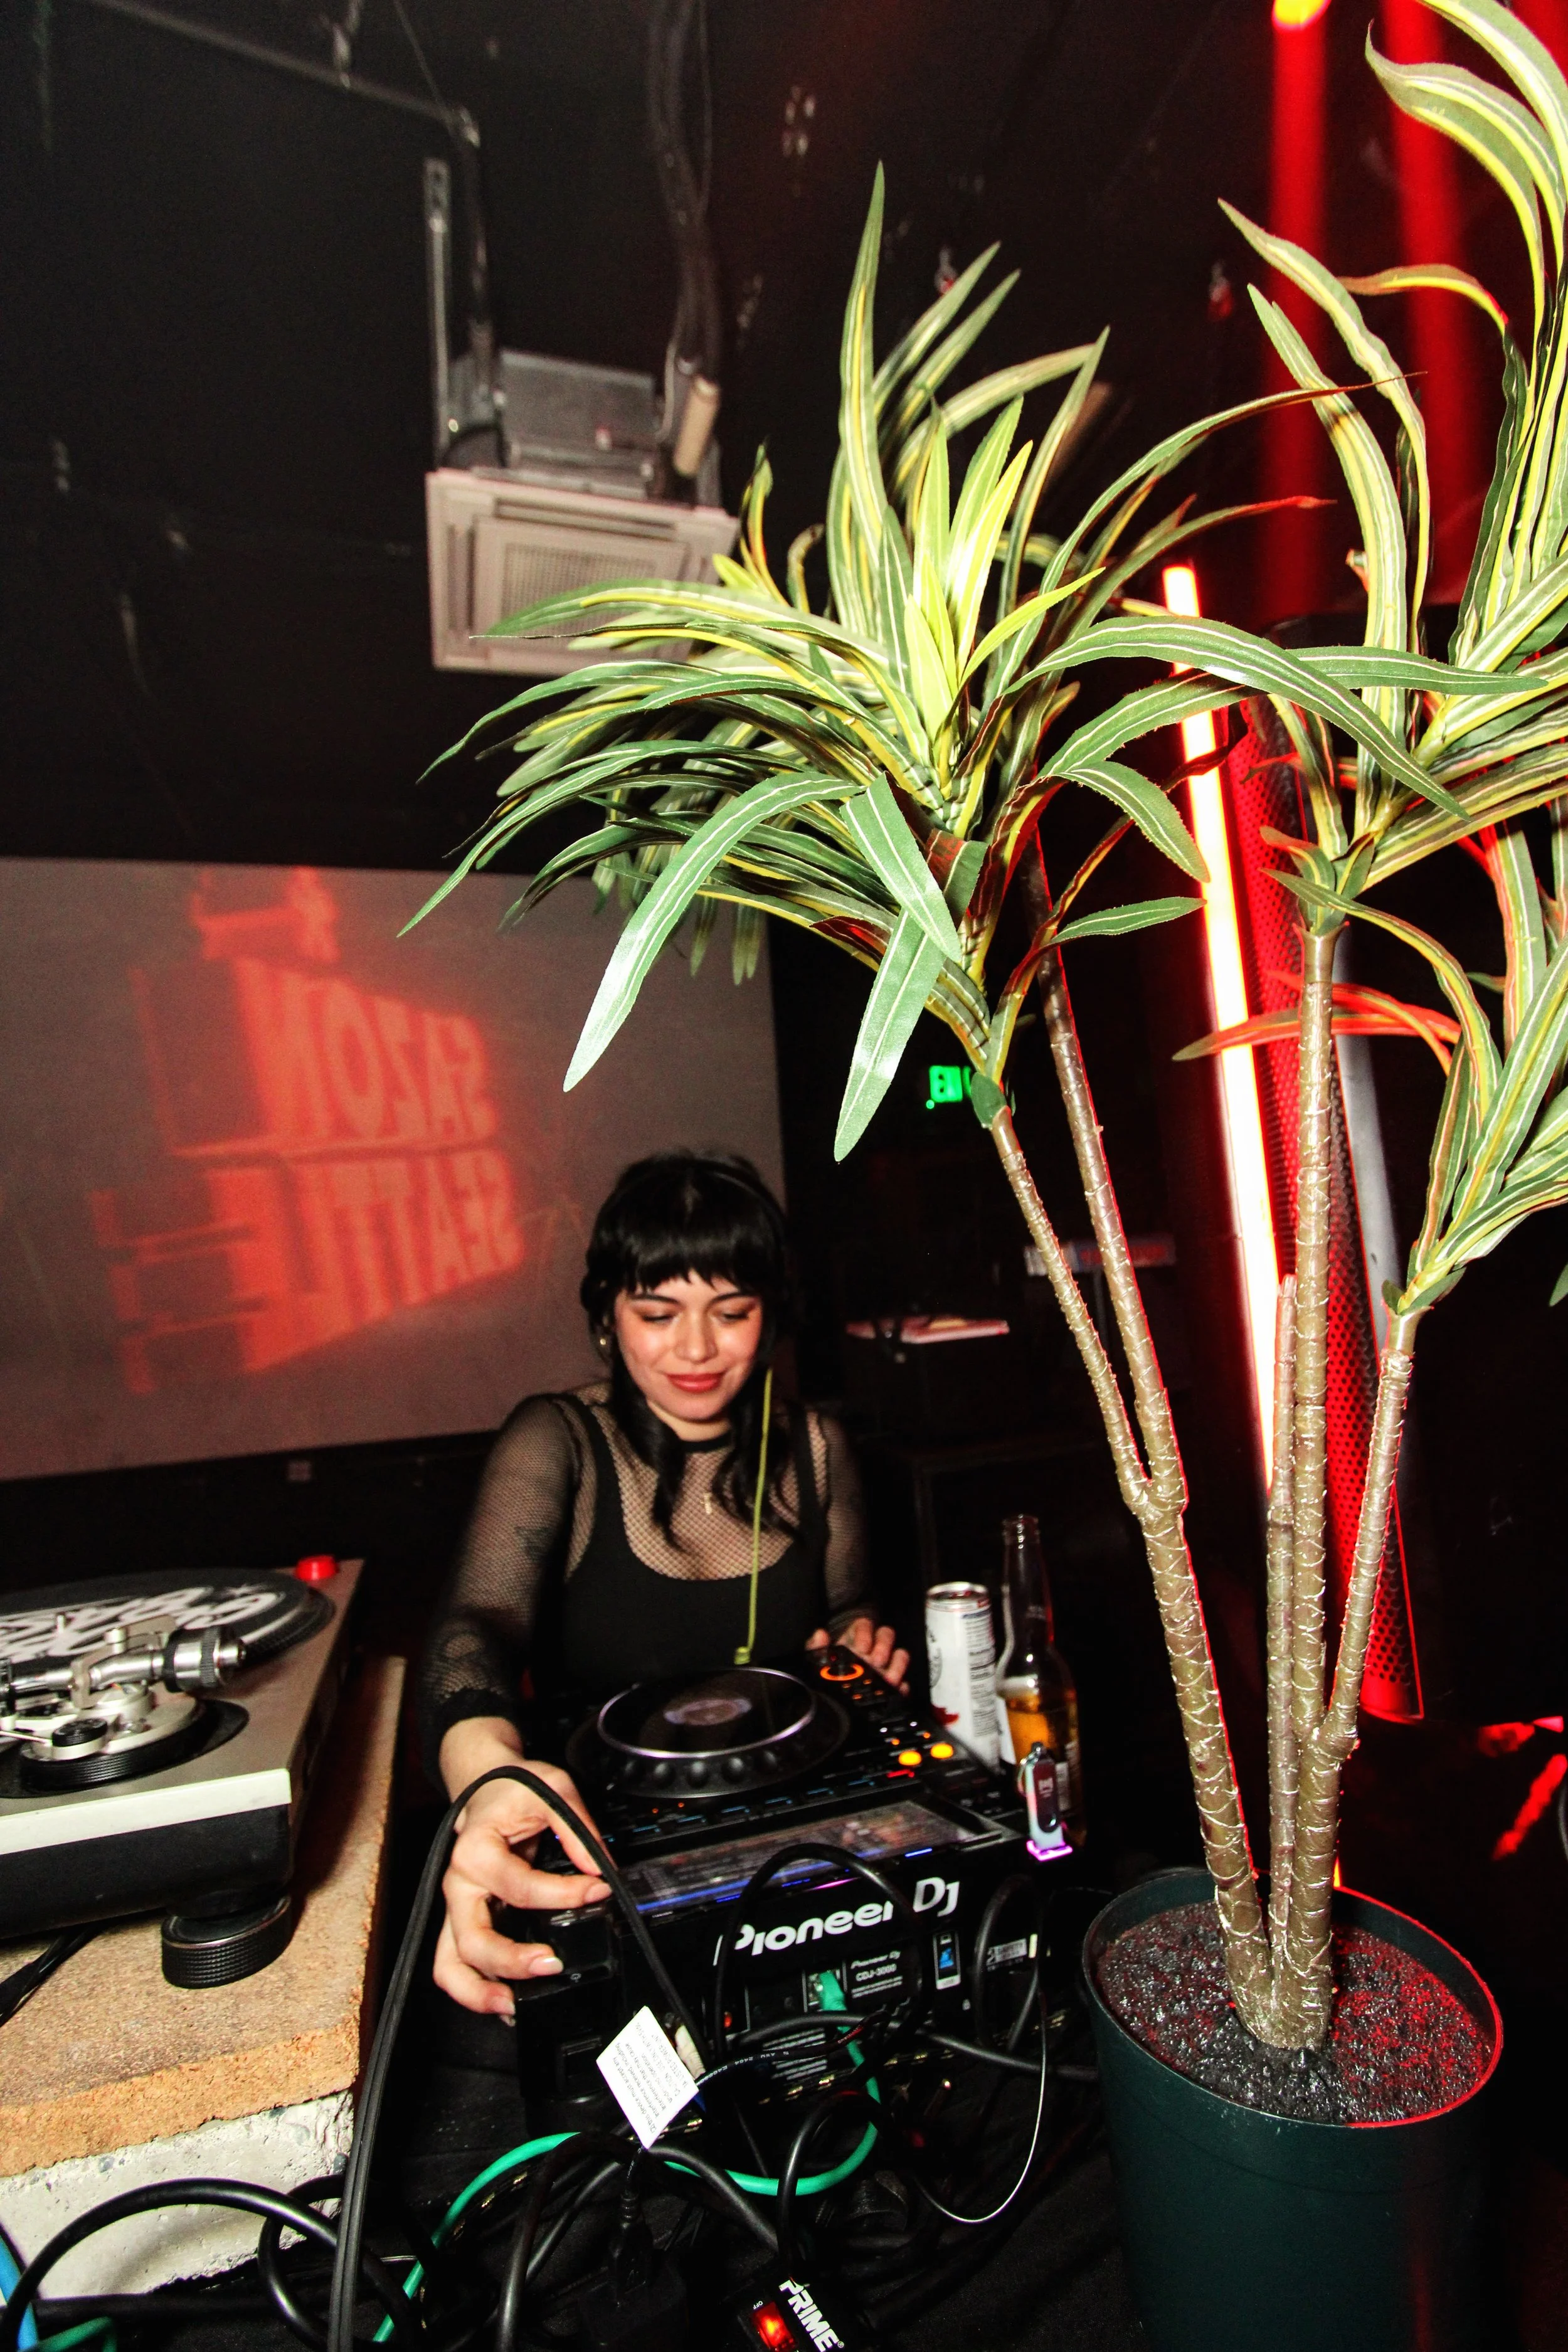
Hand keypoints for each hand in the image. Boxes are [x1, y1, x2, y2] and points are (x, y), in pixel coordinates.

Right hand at [434, 1740, 610, 2017]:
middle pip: (473, 1938)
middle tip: (551, 1965)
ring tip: (515, 2007)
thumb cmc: (513, 1789)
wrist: (485, 1785)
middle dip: (510, 1962)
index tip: (596, 1891)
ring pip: (451, 1963)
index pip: (520, 1885)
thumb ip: (577, 1827)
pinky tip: (504, 2004)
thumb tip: (598, 1867)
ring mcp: (455, 1908)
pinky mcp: (459, 1920)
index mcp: (476, 1850)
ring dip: (480, 1991)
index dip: (563, 1894)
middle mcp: (458, 1884)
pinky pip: (453, 1965)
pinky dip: (472, 1990)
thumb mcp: (552, 1789)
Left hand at [807, 1617, 909, 1692]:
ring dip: (897, 1665)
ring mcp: (884, 1667)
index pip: (864, 1625)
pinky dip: (902, 1687)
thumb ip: (816, 1647)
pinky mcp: (891, 1686)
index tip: (862, 1647)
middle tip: (876, 1661)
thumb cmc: (825, 1677)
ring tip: (888, 1679)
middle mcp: (872, 1650)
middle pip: (886, 1635)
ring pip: (900, 1655)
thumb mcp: (817, 1661)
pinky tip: (896, 1691)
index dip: (865, 1632)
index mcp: (854, 1640)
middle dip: (884, 1646)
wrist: (831, 1704)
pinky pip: (904, 1683)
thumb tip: (820, 1634)